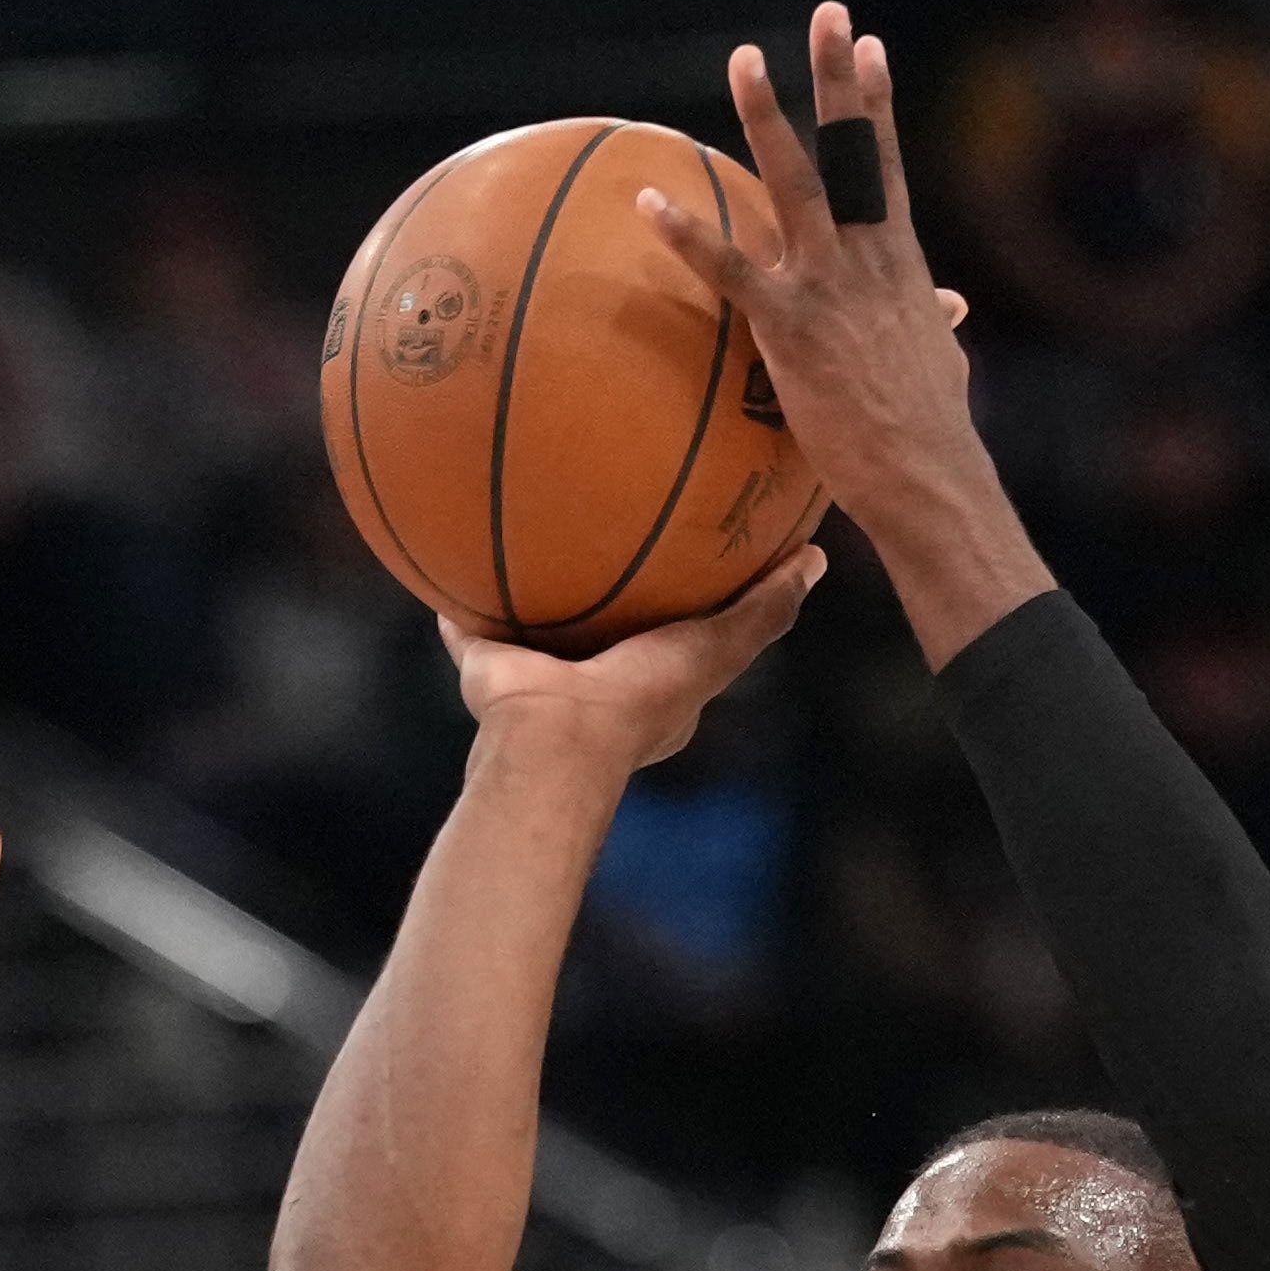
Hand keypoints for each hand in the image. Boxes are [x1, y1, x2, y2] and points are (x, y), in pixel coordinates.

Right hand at [444, 545, 826, 774]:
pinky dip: (461, 602)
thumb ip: (765, 610)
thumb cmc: (642, 696)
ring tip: (529, 534)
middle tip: (610, 534)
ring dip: (535, 594)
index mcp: (650, 689)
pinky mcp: (489, 668)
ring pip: (539, 628)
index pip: (679, 639)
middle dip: (610, 593)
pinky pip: (471, 627)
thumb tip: (816, 558)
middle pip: (608, 630)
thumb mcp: (719, 648)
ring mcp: (540, 681)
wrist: (555, 737)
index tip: (690, 557)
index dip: (687, 603)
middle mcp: (595, 685)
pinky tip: (454, 559)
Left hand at [635, 4, 1051, 665]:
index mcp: (901, 264)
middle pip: (853, 150)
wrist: (926, 475)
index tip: (870, 47)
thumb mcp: (938, 361)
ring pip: (796, 184)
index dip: (877, 105)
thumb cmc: (930, 434)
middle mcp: (868, 259)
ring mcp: (829, 287)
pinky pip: (729, 269)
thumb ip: (931, 323)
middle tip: (830, 14)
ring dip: (768, 118)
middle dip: (839, 78)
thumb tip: (949, 311)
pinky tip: (649, 202)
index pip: (887, 166)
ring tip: (746, 58)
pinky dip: (687, 234)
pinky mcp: (790, 328)